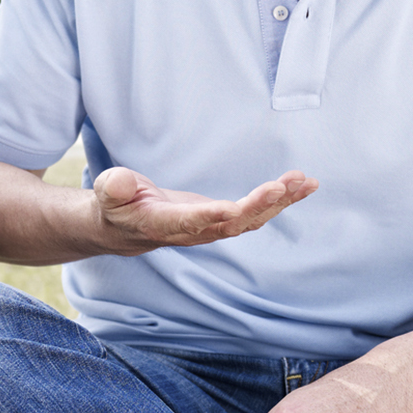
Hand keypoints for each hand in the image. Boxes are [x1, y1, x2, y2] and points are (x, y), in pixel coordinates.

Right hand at [93, 167, 317, 254]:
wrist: (126, 226)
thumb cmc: (116, 205)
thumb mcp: (109, 193)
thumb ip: (114, 188)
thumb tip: (120, 182)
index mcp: (165, 224)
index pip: (191, 222)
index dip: (211, 216)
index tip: (233, 208)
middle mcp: (194, 231)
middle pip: (231, 223)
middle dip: (258, 205)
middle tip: (282, 185)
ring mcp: (212, 227)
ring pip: (250, 220)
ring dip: (278, 202)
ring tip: (304, 181)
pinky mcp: (224, 219)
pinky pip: (256, 212)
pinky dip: (280, 200)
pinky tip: (302, 185)